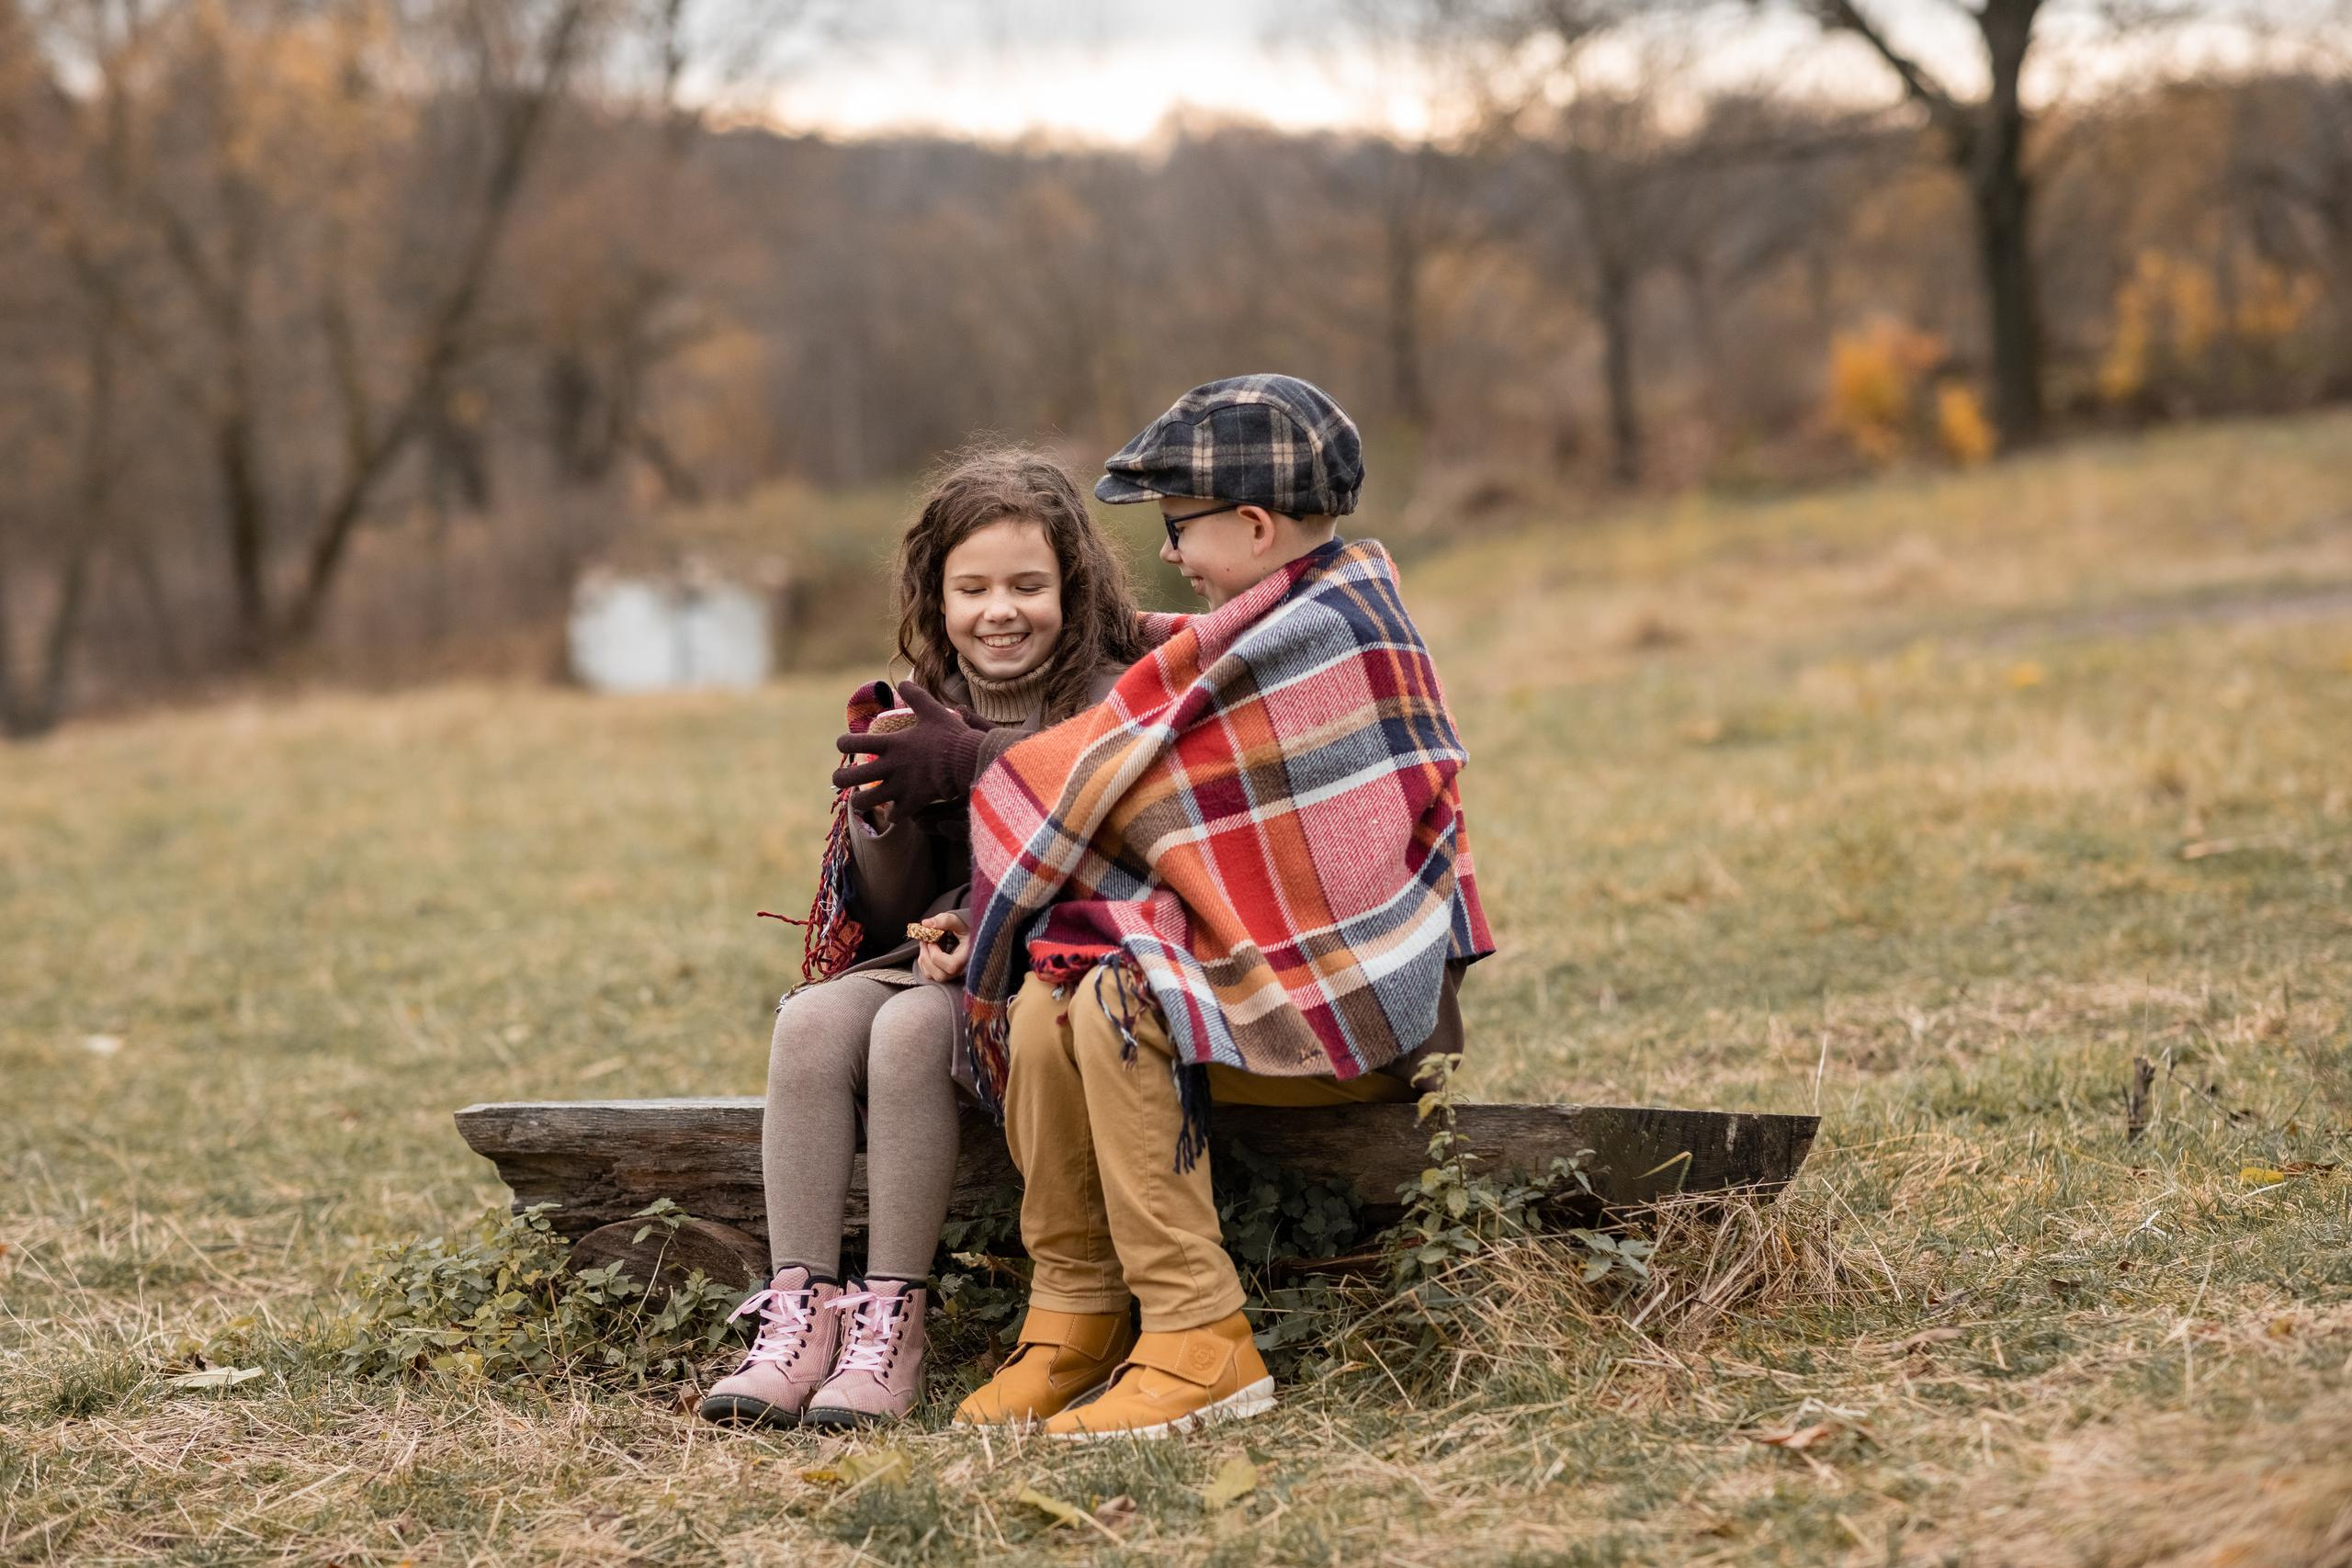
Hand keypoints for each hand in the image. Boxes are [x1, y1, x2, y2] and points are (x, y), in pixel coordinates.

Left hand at [830, 682, 989, 807]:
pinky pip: (893, 816)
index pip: (852, 743)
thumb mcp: (932, 710)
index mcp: (891, 744)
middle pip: (848, 778)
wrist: (969, 762)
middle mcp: (889, 767)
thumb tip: (902, 684)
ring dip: (861, 800)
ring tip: (862, 798)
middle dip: (839, 779)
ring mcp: (899, 787)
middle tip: (840, 779)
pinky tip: (895, 809)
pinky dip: (893, 813)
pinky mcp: (912, 803)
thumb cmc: (951, 736)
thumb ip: (915, 696)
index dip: (843, 744)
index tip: (843, 745)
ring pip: (864, 802)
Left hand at [913, 911, 969, 983]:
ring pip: (932, 976)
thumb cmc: (965, 931)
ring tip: (925, 944)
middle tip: (925, 941)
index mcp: (967, 959)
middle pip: (940, 975)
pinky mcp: (943, 975)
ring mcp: (952, 976)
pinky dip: (923, 963)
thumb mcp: (959, 922)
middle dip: (927, 956)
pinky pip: (928, 975)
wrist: (968, 939)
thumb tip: (925, 924)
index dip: (936, 954)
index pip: (951, 966)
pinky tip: (927, 951)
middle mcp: (960, 971)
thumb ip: (945, 921)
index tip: (933, 939)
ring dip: (923, 959)